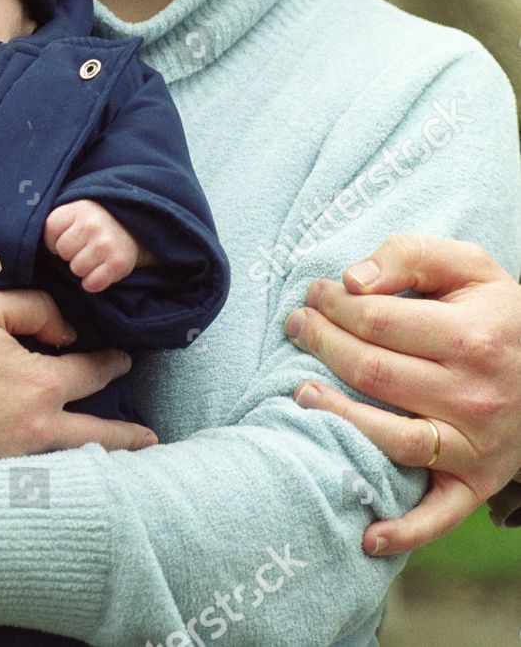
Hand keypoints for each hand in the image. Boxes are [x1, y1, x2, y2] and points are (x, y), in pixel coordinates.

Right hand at [0, 287, 157, 473]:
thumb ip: (35, 309)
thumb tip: (67, 330)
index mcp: (41, 384)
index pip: (93, 371)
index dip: (111, 361)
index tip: (124, 358)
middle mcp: (38, 431)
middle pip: (100, 435)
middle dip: (129, 435)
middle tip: (151, 438)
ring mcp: (16, 465)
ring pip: (74, 466)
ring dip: (103, 465)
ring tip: (124, 470)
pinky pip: (41, 485)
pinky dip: (63, 483)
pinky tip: (69, 484)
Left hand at [44, 198, 153, 291]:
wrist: (135, 229)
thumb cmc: (95, 224)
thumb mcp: (75, 212)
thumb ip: (53, 222)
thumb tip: (22, 243)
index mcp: (77, 208)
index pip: (49, 233)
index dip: (55, 241)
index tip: (69, 237)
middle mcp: (91, 224)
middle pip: (63, 252)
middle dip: (70, 254)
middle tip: (84, 247)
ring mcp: (106, 243)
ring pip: (76, 269)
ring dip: (83, 268)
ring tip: (94, 257)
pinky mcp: (118, 263)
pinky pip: (91, 284)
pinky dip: (94, 282)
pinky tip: (101, 269)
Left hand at [284, 234, 520, 554]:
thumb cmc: (495, 313)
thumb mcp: (467, 266)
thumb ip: (410, 257)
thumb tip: (352, 281)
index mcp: (471, 337)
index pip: (376, 321)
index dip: (333, 305)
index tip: (314, 294)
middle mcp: (474, 395)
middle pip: (373, 372)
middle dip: (322, 345)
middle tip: (297, 327)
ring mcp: (475, 444)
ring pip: (390, 437)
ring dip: (337, 417)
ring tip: (299, 393)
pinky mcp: (476, 482)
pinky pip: (438, 515)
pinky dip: (402, 531)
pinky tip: (365, 534)